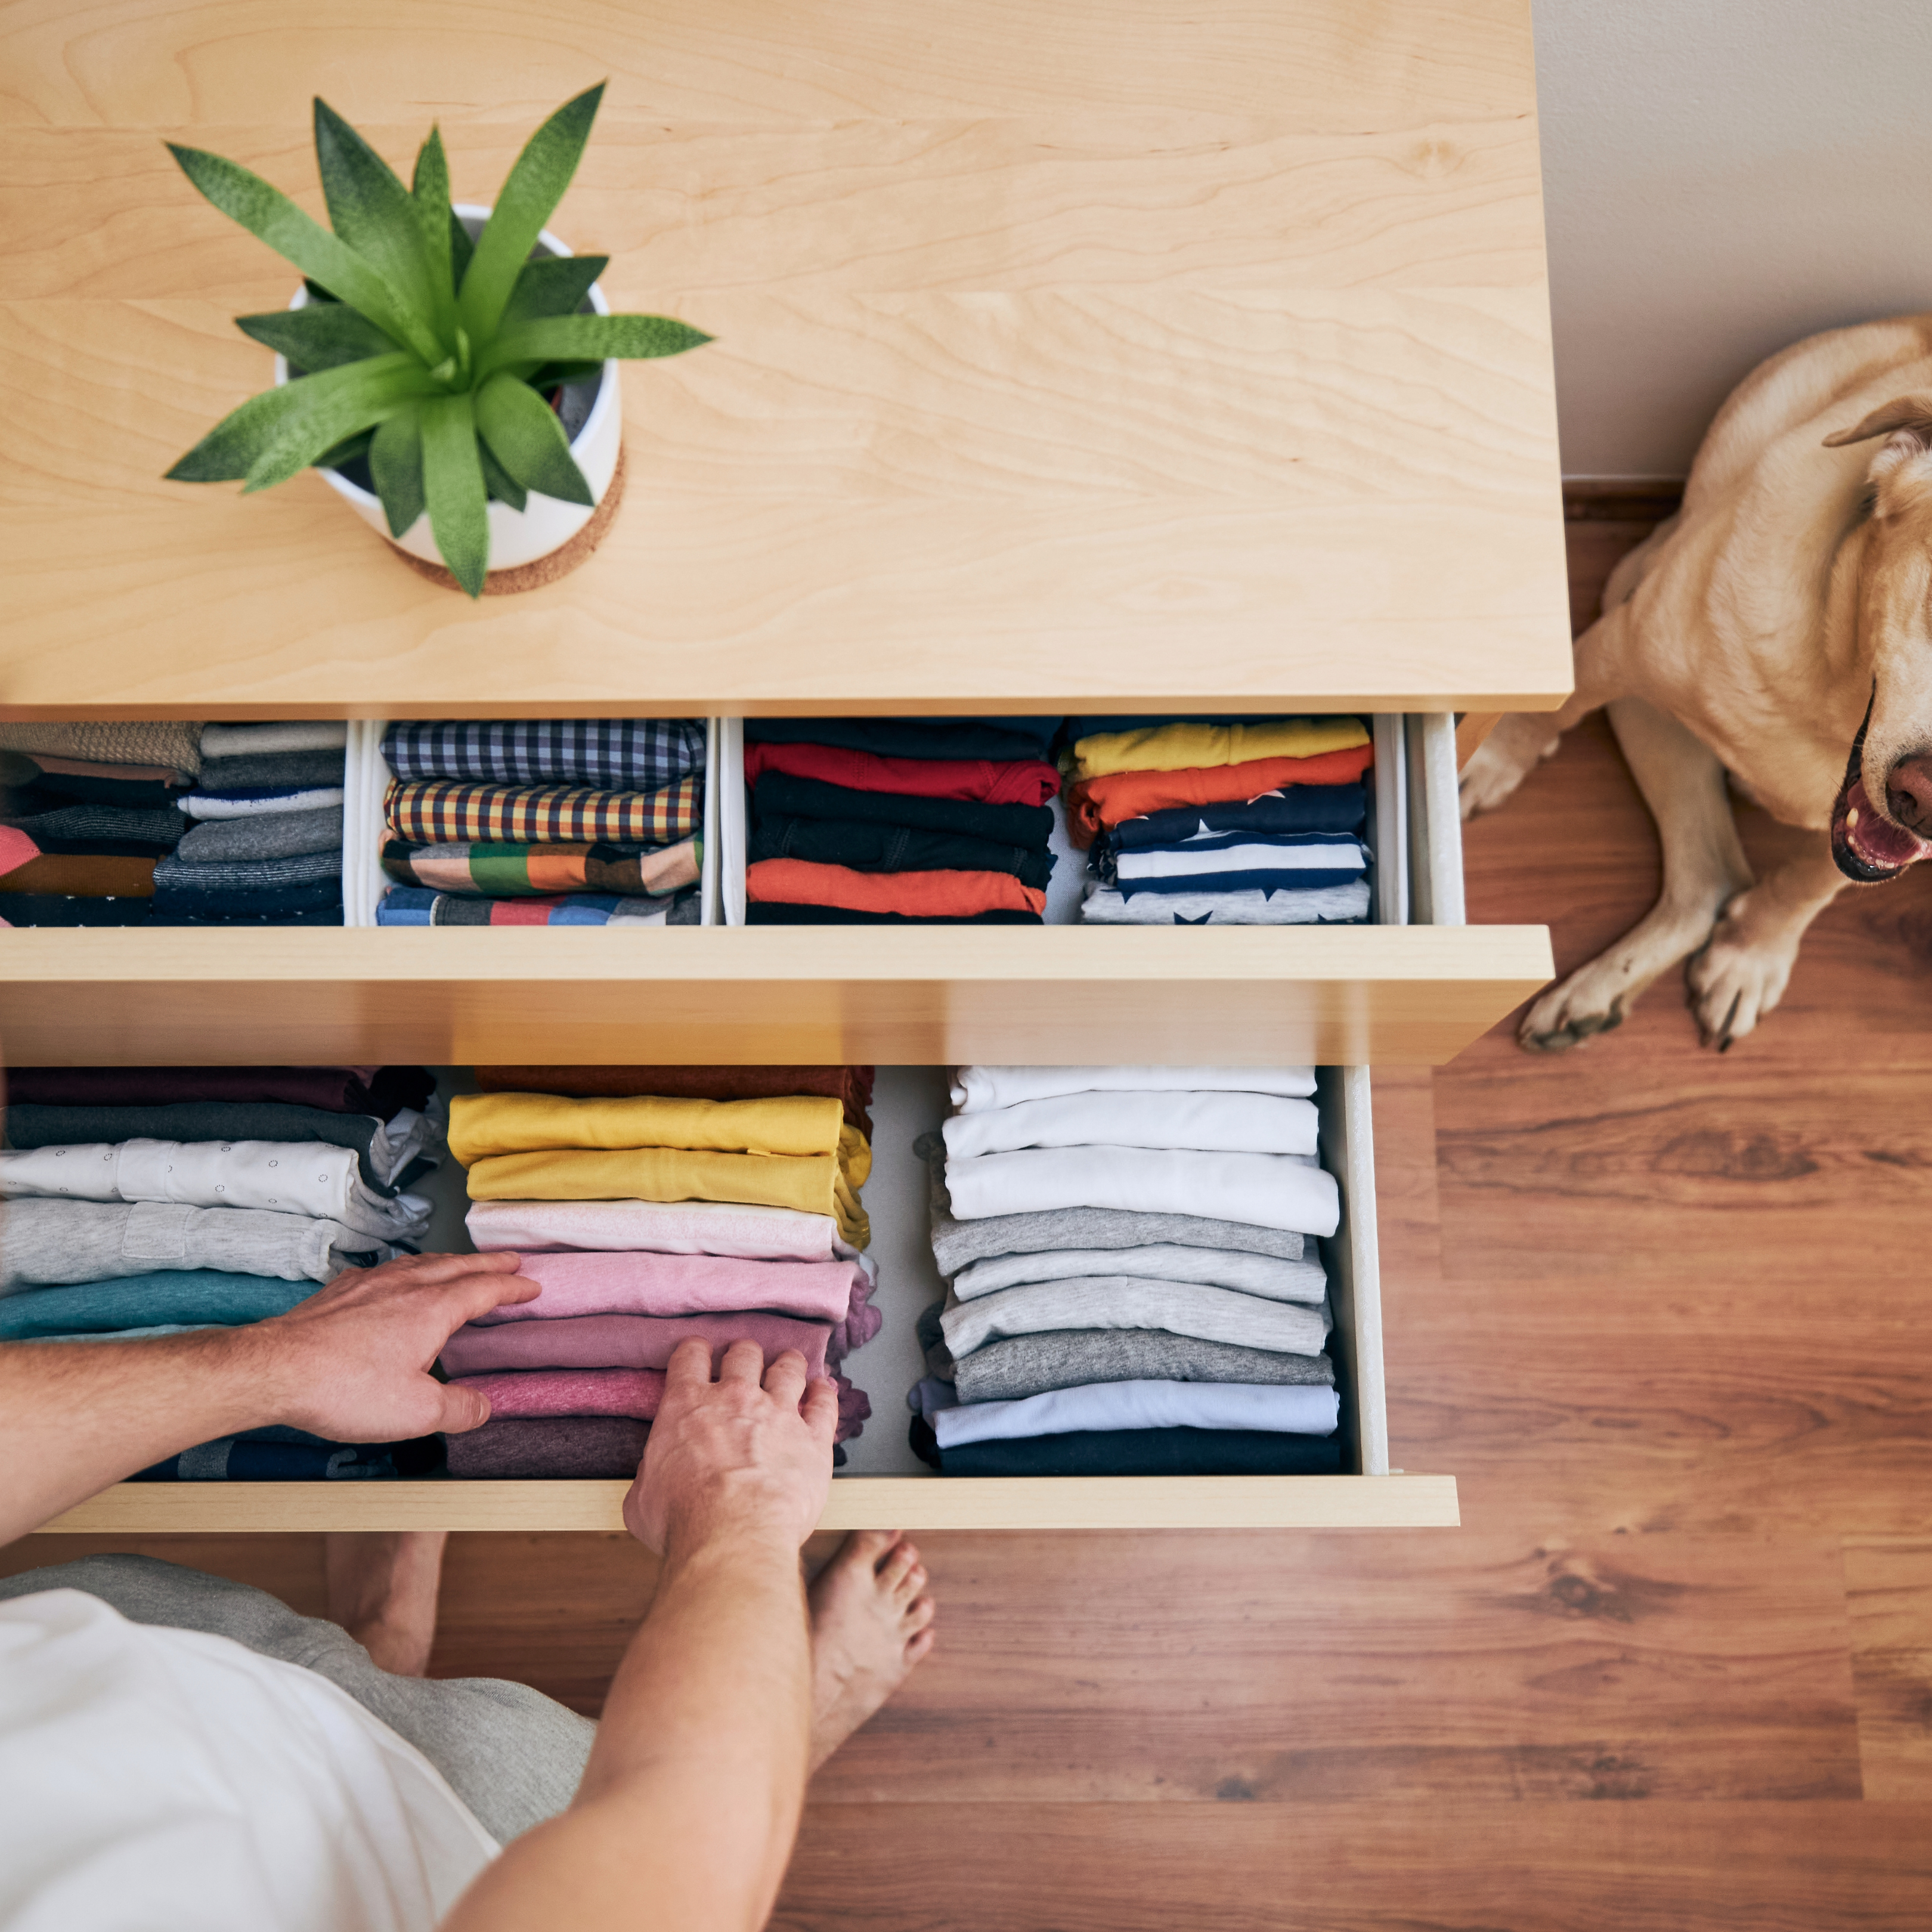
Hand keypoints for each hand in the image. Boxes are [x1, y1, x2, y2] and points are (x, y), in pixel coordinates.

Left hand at [242, 1251, 534, 1443]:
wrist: (274, 1370)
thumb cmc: (344, 1387)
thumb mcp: (417, 1412)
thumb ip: (458, 1409)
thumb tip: (482, 1407)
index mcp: (432, 1309)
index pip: (484, 1290)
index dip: (511, 1288)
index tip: (530, 1285)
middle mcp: (404, 1287)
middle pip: (456, 1266)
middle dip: (487, 1265)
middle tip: (509, 1262)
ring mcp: (368, 1286)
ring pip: (420, 1263)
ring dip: (449, 1262)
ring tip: (459, 1265)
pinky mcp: (338, 1294)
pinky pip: (386, 1271)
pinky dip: (408, 1270)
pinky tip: (396, 1279)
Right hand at [625, 1339, 838, 1557]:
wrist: (732, 1537)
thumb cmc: (683, 1522)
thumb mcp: (643, 1496)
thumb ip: (651, 1473)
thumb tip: (654, 1474)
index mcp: (687, 1405)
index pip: (691, 1356)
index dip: (695, 1352)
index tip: (699, 1355)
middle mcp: (735, 1398)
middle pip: (743, 1354)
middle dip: (743, 1355)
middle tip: (744, 1364)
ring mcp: (778, 1414)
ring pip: (788, 1369)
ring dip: (787, 1364)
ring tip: (788, 1364)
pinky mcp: (812, 1439)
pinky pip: (824, 1404)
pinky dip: (824, 1394)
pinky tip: (822, 1390)